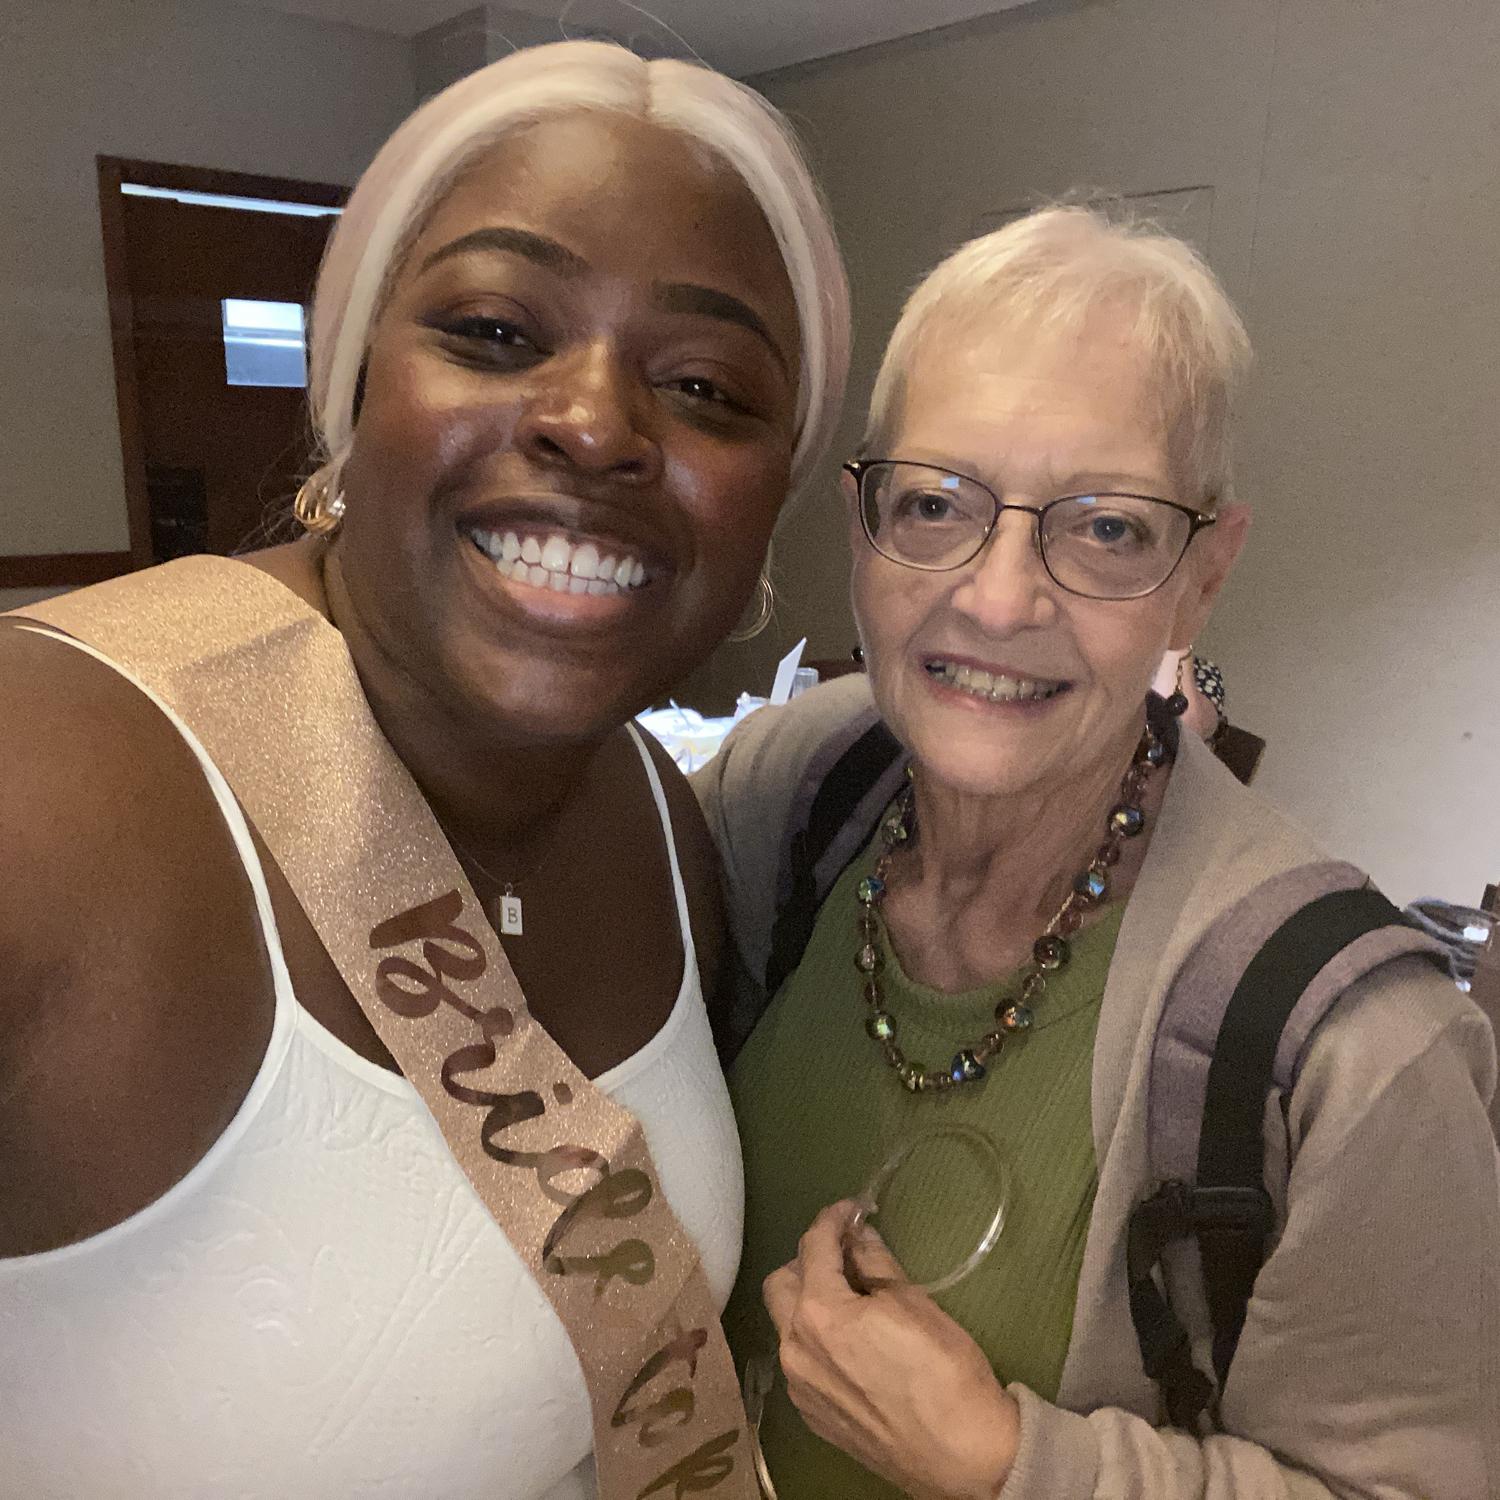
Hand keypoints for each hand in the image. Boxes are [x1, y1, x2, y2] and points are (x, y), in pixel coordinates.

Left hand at [762, 1200, 1018, 1499]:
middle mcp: (795, 1350)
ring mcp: (800, 1388)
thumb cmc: (945, 1373)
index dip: (832, 1219)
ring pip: (787, 1326)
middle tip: (847, 1256)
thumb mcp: (914, 1302)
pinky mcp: (812, 1416)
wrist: (963, 1458)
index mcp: (819, 1315)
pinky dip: (817, 1340)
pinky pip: (801, 1362)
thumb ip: (875, 1263)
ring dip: (809, 1302)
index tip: (851, 1209)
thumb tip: (857, 1235)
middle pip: (781, 1284)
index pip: (813, 1247)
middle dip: (808, 1261)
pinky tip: (853, 1344)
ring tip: (852, 1299)